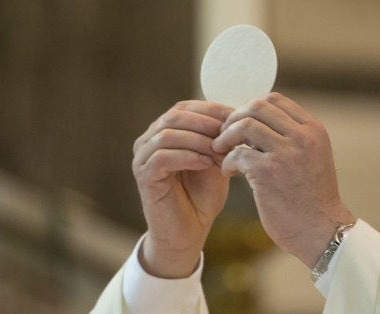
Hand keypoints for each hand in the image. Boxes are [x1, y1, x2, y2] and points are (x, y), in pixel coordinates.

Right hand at [132, 100, 232, 277]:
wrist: (190, 232)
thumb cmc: (202, 196)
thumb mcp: (215, 161)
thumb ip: (219, 138)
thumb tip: (236, 114)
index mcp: (165, 131)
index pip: (185, 107)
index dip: (211, 109)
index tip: (237, 116)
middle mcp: (149, 140)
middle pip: (175, 116)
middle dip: (206, 123)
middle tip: (230, 134)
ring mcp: (142, 157)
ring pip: (168, 134)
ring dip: (199, 140)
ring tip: (221, 152)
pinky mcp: (143, 176)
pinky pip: (162, 157)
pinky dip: (187, 156)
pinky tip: (206, 164)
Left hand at [212, 92, 355, 267]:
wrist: (322, 231)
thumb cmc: (312, 198)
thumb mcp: (312, 158)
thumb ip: (292, 137)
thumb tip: (256, 121)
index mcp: (313, 130)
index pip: (275, 99)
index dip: (250, 108)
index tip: (240, 125)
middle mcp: (303, 137)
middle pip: (258, 106)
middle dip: (235, 118)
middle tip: (224, 135)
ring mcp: (287, 153)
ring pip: (245, 125)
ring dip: (226, 137)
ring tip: (221, 151)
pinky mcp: (269, 173)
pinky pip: (238, 154)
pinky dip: (227, 161)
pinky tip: (228, 172)